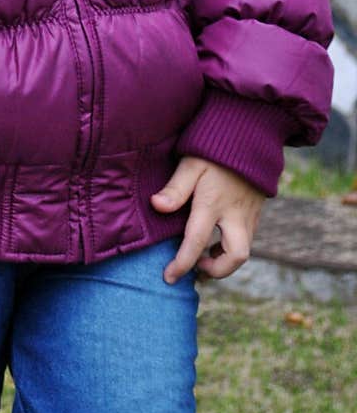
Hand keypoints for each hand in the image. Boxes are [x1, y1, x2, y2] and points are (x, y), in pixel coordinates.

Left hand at [150, 156, 265, 283]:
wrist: (250, 134)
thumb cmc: (214, 148)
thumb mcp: (190, 162)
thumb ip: (175, 187)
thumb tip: (156, 206)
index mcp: (214, 203)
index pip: (197, 242)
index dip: (182, 263)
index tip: (168, 277)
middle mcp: (236, 213)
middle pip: (236, 256)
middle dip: (217, 270)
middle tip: (196, 267)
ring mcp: (249, 214)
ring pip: (244, 251)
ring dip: (224, 260)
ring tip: (203, 256)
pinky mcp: (256, 211)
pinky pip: (247, 239)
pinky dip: (231, 248)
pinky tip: (216, 240)